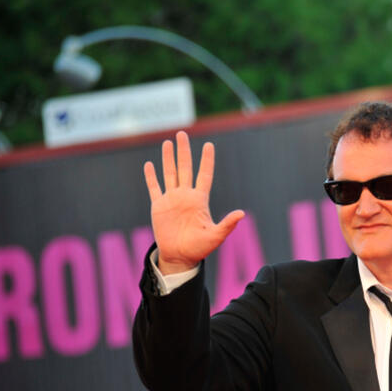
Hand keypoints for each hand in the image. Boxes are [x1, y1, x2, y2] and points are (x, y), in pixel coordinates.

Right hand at [143, 131, 243, 273]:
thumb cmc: (200, 248)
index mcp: (200, 200)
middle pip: (185, 168)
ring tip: (168, 142)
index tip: (209, 145)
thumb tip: (241, 214)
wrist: (180, 256)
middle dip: (184, 151)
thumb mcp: (216, 236)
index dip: (206, 160)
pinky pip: (154, 188)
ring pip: (170, 173)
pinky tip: (150, 164)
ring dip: (168, 158)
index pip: (204, 175)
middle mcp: (186, 196)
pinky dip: (151, 176)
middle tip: (182, 133)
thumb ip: (228, 224)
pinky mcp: (159, 207)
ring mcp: (172, 200)